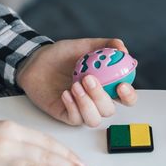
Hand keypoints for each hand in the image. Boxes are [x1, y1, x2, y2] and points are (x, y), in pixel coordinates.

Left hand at [17, 38, 137, 126]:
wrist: (37, 60)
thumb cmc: (62, 55)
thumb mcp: (85, 45)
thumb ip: (106, 45)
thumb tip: (123, 50)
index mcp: (106, 86)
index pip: (126, 98)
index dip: (129, 96)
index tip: (121, 85)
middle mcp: (95, 100)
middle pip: (109, 110)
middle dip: (101, 96)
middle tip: (88, 78)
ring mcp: (81, 109)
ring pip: (94, 120)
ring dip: (87, 104)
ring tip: (75, 85)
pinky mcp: (65, 114)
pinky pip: (75, 119)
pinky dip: (72, 106)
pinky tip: (65, 93)